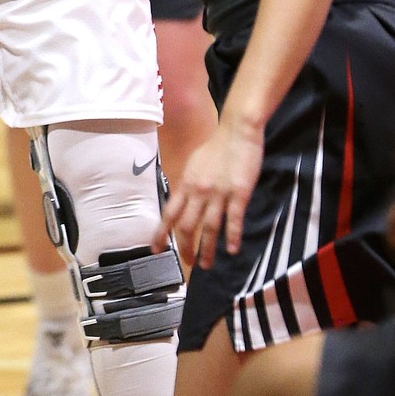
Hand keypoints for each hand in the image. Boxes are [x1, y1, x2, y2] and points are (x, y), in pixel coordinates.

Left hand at [154, 115, 263, 269]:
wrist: (237, 131)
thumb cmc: (216, 147)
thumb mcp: (194, 165)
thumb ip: (188, 185)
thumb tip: (182, 202)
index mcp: (186, 183)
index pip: (169, 214)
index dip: (161, 233)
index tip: (155, 249)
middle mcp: (199, 191)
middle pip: (187, 226)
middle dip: (186, 248)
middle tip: (188, 263)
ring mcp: (219, 193)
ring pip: (210, 228)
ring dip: (207, 250)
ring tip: (207, 264)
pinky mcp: (239, 193)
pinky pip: (234, 220)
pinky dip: (232, 237)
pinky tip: (231, 250)